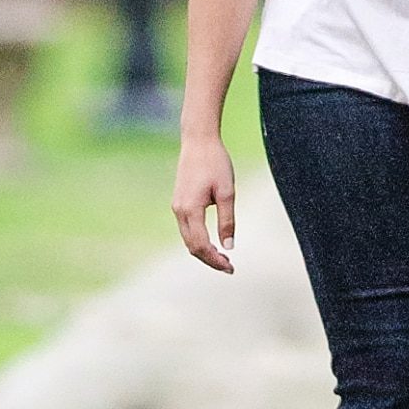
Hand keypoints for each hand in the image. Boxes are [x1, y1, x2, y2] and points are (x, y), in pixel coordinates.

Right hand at [173, 135, 235, 270]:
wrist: (198, 140)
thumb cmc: (215, 163)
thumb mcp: (227, 191)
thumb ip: (227, 219)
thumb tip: (229, 246)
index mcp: (190, 210)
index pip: (201, 246)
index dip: (215, 260)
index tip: (230, 267)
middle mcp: (179, 211)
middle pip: (192, 246)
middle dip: (209, 259)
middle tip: (229, 267)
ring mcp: (177, 206)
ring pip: (188, 238)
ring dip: (203, 251)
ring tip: (223, 257)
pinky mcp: (179, 202)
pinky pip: (187, 228)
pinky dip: (198, 239)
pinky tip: (212, 241)